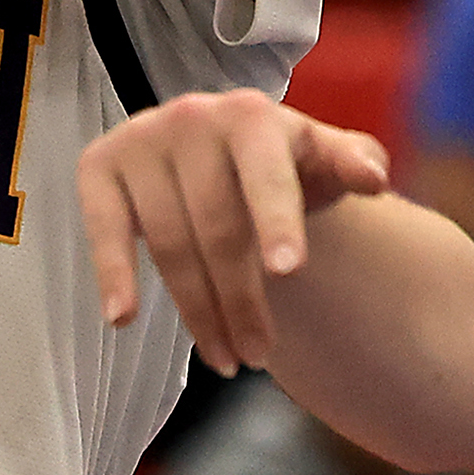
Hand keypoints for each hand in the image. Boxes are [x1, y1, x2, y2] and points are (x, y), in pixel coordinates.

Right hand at [77, 89, 392, 374]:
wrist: (218, 144)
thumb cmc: (282, 163)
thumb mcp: (322, 160)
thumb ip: (354, 165)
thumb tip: (373, 178)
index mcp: (252, 116)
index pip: (267, 177)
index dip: (277, 222)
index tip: (288, 272)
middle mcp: (192, 118)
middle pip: (218, 227)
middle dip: (241, 300)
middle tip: (257, 356)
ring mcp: (142, 139)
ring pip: (169, 242)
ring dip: (197, 311)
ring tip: (225, 358)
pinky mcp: (100, 164)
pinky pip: (103, 226)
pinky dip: (112, 273)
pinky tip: (122, 318)